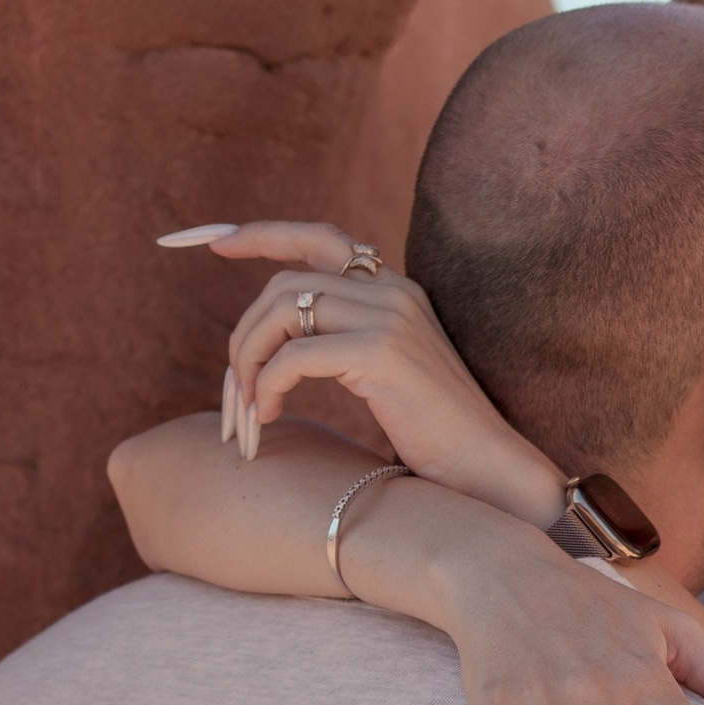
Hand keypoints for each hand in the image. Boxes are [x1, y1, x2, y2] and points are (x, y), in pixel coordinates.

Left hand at [204, 225, 562, 524]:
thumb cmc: (433, 437)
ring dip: (250, 358)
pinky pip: (294, 355)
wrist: (485, 469)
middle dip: (245, 333)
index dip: (264, 235)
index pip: (320, 238)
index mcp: (395, 289)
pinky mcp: (381, 353)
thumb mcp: (386, 372)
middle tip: (234, 386)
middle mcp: (393, 291)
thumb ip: (346, 340)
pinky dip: (267, 384)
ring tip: (250, 404)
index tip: (218, 245)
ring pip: (283, 310)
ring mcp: (389, 317)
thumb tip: (279, 342)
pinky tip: (267, 415)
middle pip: (285, 282)